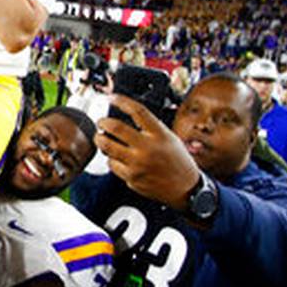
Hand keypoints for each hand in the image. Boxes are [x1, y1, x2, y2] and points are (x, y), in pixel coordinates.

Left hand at [95, 95, 200, 211]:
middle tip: (101, 122)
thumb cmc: (178, 162)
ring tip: (101, 137)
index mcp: (160, 135)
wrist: (186, 189)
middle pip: (115, 128)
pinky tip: (116, 157)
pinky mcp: (131, 178)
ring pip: (107, 146)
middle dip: (103, 122)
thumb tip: (127, 116)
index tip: (111, 97)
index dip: (121, 101)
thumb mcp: (170, 138)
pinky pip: (112, 164)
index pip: (137, 111)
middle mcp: (148, 148)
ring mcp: (138, 164)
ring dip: (100, 139)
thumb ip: (151, 128)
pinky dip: (111, 158)